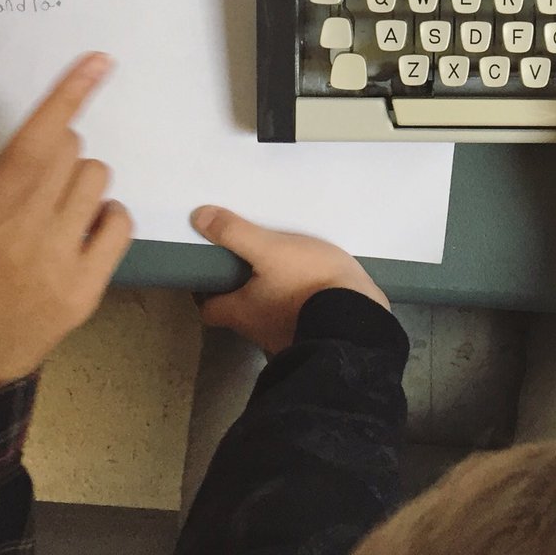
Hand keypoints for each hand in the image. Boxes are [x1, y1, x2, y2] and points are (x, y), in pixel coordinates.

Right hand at [0, 53, 132, 395]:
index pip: (38, 138)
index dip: (70, 94)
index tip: (97, 62)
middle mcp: (27, 234)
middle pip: (72, 153)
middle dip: (56, 148)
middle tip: (29, 176)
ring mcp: (62, 265)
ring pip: (97, 183)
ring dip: (78, 182)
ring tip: (48, 209)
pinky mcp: (85, 292)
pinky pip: (119, 226)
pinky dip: (105, 217)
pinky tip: (76, 231)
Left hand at [191, 206, 388, 353]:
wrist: (358, 318)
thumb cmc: (308, 283)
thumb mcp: (271, 249)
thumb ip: (236, 234)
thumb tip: (198, 218)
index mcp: (242, 313)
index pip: (209, 309)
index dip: (207, 291)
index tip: (212, 271)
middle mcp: (260, 332)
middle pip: (240, 312)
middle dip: (243, 291)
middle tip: (251, 263)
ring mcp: (289, 338)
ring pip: (270, 316)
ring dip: (273, 298)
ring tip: (286, 270)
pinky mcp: (317, 336)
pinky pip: (300, 318)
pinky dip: (300, 304)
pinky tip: (314, 286)